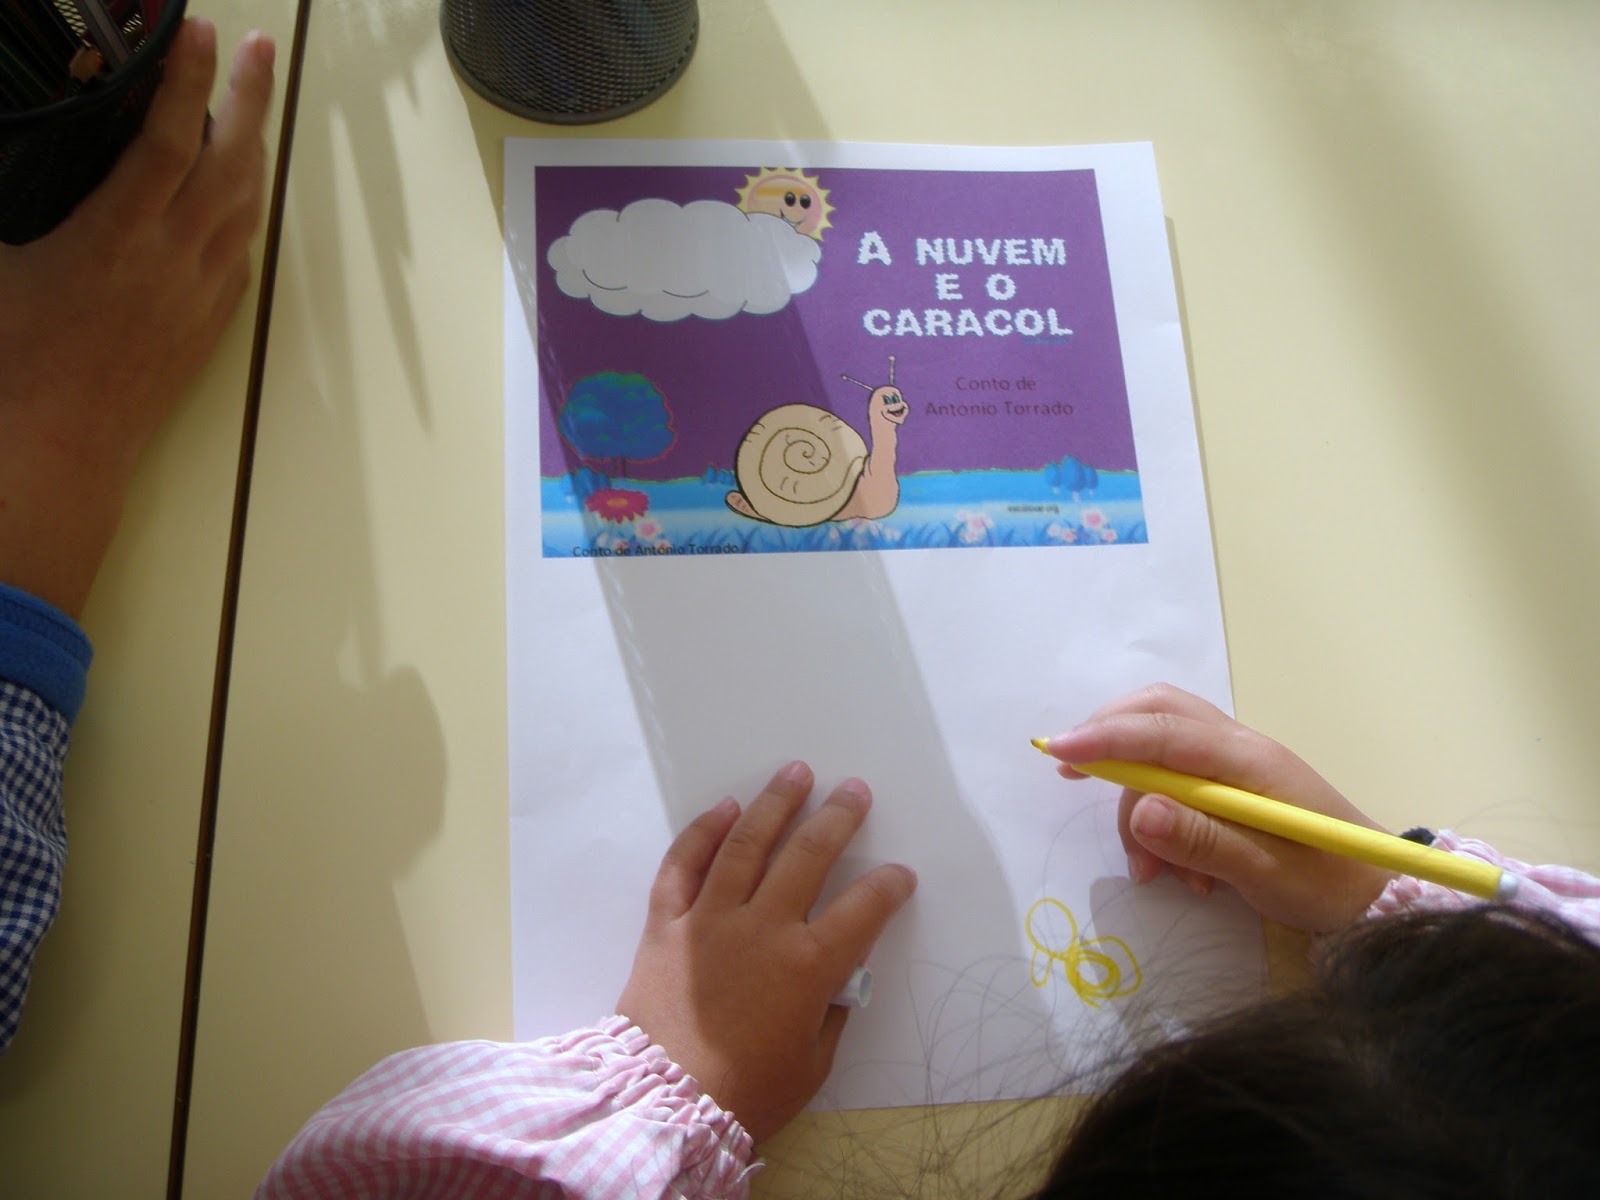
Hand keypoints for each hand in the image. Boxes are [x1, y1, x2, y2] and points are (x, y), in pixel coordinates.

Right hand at [0, 20, 275, 616]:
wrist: (60, 450)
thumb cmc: (15, 363)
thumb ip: (8, 198)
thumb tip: (3, 155)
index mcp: (118, 237)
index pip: (167, 139)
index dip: (185, 80)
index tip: (198, 31)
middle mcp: (174, 260)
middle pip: (229, 162)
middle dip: (246, 97)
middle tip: (254, 49)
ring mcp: (200, 294)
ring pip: (244, 206)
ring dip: (252, 148)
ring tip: (249, 104)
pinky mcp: (208, 324)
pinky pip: (240, 250)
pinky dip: (244, 206)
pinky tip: (239, 191)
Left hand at [616, 762, 916, 1143]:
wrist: (663, 1105)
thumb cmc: (747, 1094)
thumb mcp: (811, 1064)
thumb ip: (831, 1013)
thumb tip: (840, 978)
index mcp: (808, 966)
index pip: (863, 909)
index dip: (888, 886)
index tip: (900, 873)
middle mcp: (763, 928)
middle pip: (807, 856)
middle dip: (837, 817)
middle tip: (854, 789)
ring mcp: (710, 919)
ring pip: (746, 845)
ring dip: (774, 804)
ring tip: (796, 772)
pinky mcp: (666, 923)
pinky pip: (683, 865)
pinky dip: (702, 832)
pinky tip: (724, 808)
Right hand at [1039, 684, 1391, 932]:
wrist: (1377, 895)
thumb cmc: (1327, 885)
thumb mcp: (1266, 874)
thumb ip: (1204, 841)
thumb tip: (1141, 811)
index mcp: (1247, 760)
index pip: (1164, 731)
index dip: (1106, 739)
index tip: (1057, 752)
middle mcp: (1239, 747)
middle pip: (1158, 712)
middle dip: (1108, 737)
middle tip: (1070, 772)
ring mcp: (1236, 762)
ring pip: (1160, 748)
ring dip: (1136, 803)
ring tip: (1149, 870)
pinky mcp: (1234, 783)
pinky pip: (1177, 779)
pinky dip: (1159, 817)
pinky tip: (1175, 870)